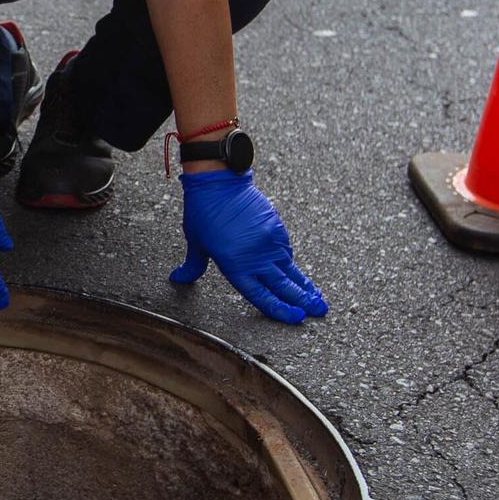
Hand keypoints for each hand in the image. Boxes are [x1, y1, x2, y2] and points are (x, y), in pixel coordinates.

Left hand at [170, 169, 327, 323]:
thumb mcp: (195, 242)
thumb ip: (192, 265)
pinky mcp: (277, 227)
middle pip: (283, 285)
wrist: (218, 181)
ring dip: (303, 284)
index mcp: (235, 266)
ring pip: (290, 269)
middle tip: (320, 312)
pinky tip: (297, 272)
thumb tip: (178, 278)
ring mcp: (270, 242)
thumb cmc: (203, 212)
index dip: (281, 309)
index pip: (261, 296)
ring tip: (317, 298)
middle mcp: (256, 257)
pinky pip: (287, 250)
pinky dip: (291, 262)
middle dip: (303, 301)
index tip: (297, 318)